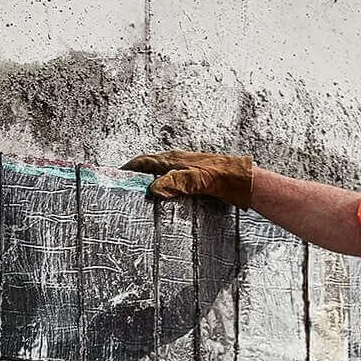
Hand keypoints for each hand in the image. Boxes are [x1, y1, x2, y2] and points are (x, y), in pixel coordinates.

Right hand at [125, 149, 253, 208]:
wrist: (244, 180)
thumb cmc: (224, 177)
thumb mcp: (198, 180)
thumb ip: (176, 182)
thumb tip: (152, 188)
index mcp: (174, 160)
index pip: (144, 161)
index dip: (129, 168)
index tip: (116, 176)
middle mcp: (178, 162)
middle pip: (150, 167)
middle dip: (135, 175)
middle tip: (124, 188)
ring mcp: (186, 170)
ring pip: (161, 174)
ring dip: (149, 182)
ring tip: (140, 196)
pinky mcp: (194, 179)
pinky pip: (172, 182)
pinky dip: (163, 188)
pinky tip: (164, 200)